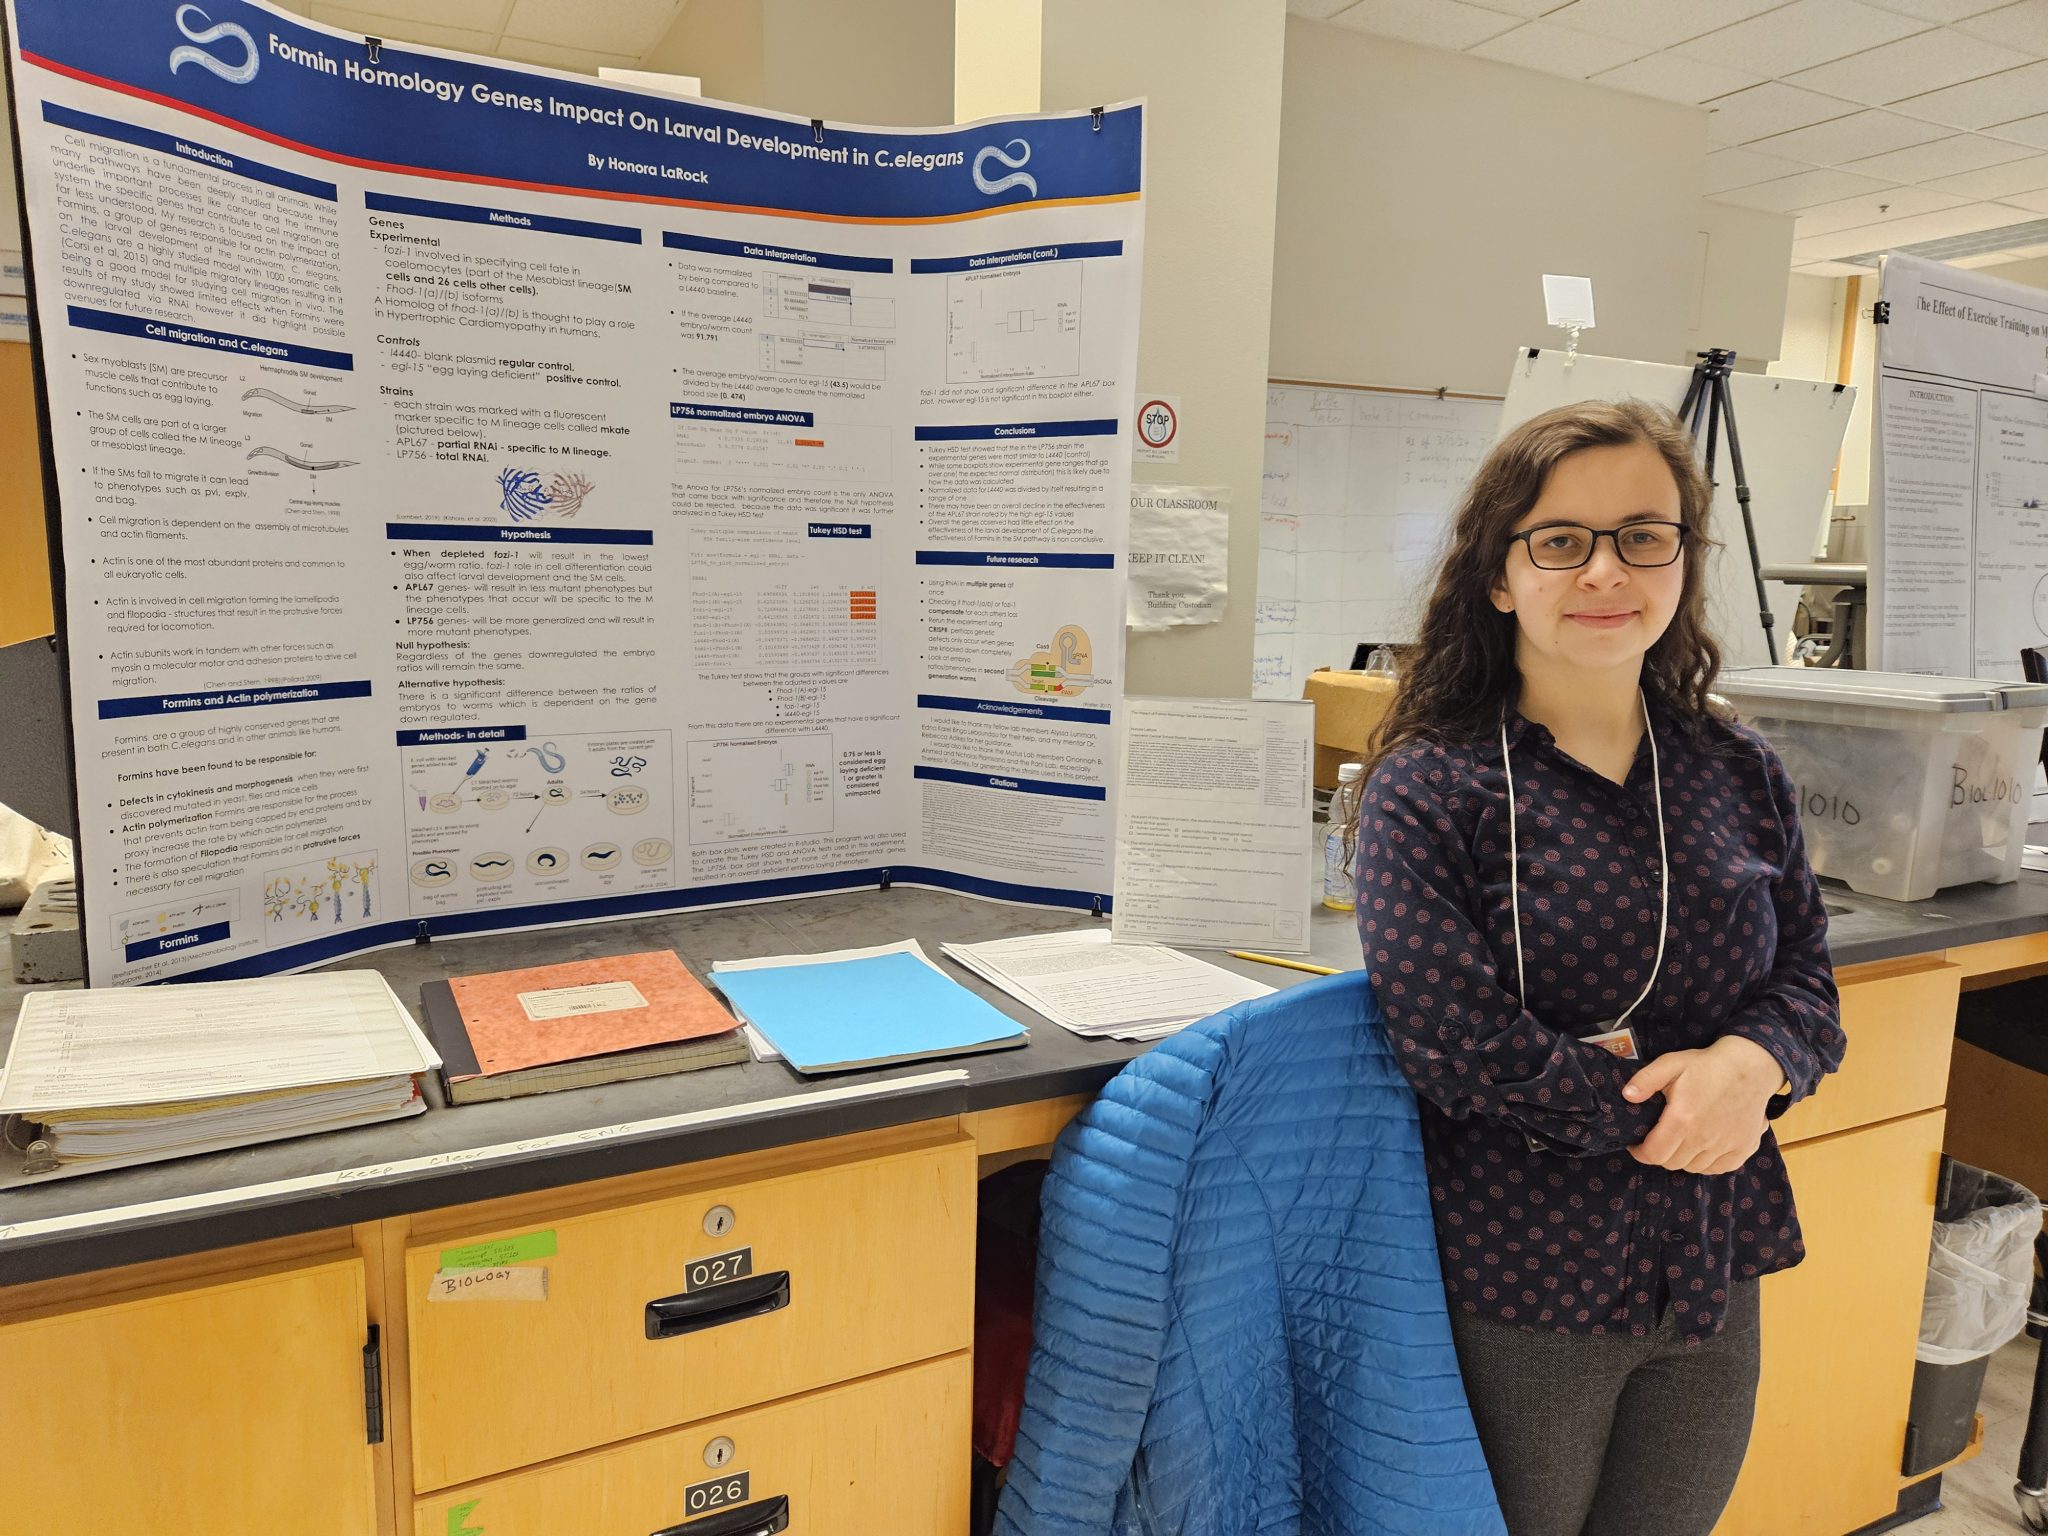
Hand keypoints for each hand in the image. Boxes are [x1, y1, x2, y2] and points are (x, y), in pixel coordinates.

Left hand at [1621, 1036, 1784, 1174]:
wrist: (1749, 1067)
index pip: (1654, 1155)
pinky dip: (1706, 1163)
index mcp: (1682, 1120)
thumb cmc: (1707, 1065)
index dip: (1640, 1153)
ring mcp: (1726, 1146)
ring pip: (1694, 1167)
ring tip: (1680, 1140)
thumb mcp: (1671, 1064)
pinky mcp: (1743, 1149)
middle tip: (1659, 1138)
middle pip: (1672, 1163)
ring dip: (1682, 1158)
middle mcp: (1704, 1139)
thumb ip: (1645, 1081)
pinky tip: (1702, 1146)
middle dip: (1660, 1154)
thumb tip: (1627, 1096)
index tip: (1636, 1144)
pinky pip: (1717, 1169)